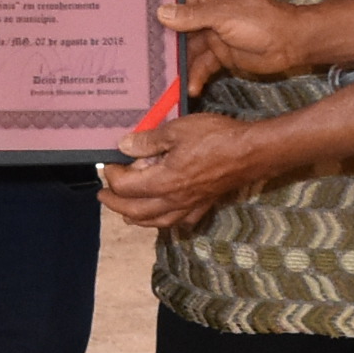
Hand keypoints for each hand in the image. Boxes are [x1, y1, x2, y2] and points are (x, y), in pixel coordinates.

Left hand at [101, 112, 262, 234]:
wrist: (251, 152)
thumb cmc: (216, 138)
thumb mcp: (177, 130)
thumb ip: (148, 141)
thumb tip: (124, 146)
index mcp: (163, 181)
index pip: (126, 187)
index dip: (112, 176)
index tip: (109, 164)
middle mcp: (173, 200)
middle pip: (135, 211)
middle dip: (115, 204)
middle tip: (103, 196)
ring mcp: (189, 206)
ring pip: (155, 222)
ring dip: (135, 218)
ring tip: (125, 213)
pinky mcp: (202, 206)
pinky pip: (178, 222)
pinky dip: (164, 222)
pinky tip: (162, 217)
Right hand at [158, 0, 312, 81]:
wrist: (290, 43)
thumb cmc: (261, 20)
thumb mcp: (223, 14)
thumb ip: (192, 16)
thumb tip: (162, 13)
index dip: (161, 11)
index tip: (139, 24)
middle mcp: (208, 13)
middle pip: (179, 28)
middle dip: (166, 44)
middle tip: (148, 58)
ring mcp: (213, 35)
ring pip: (189, 50)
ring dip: (180, 65)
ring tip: (167, 80)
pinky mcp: (221, 55)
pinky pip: (203, 65)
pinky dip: (197, 76)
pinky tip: (191, 87)